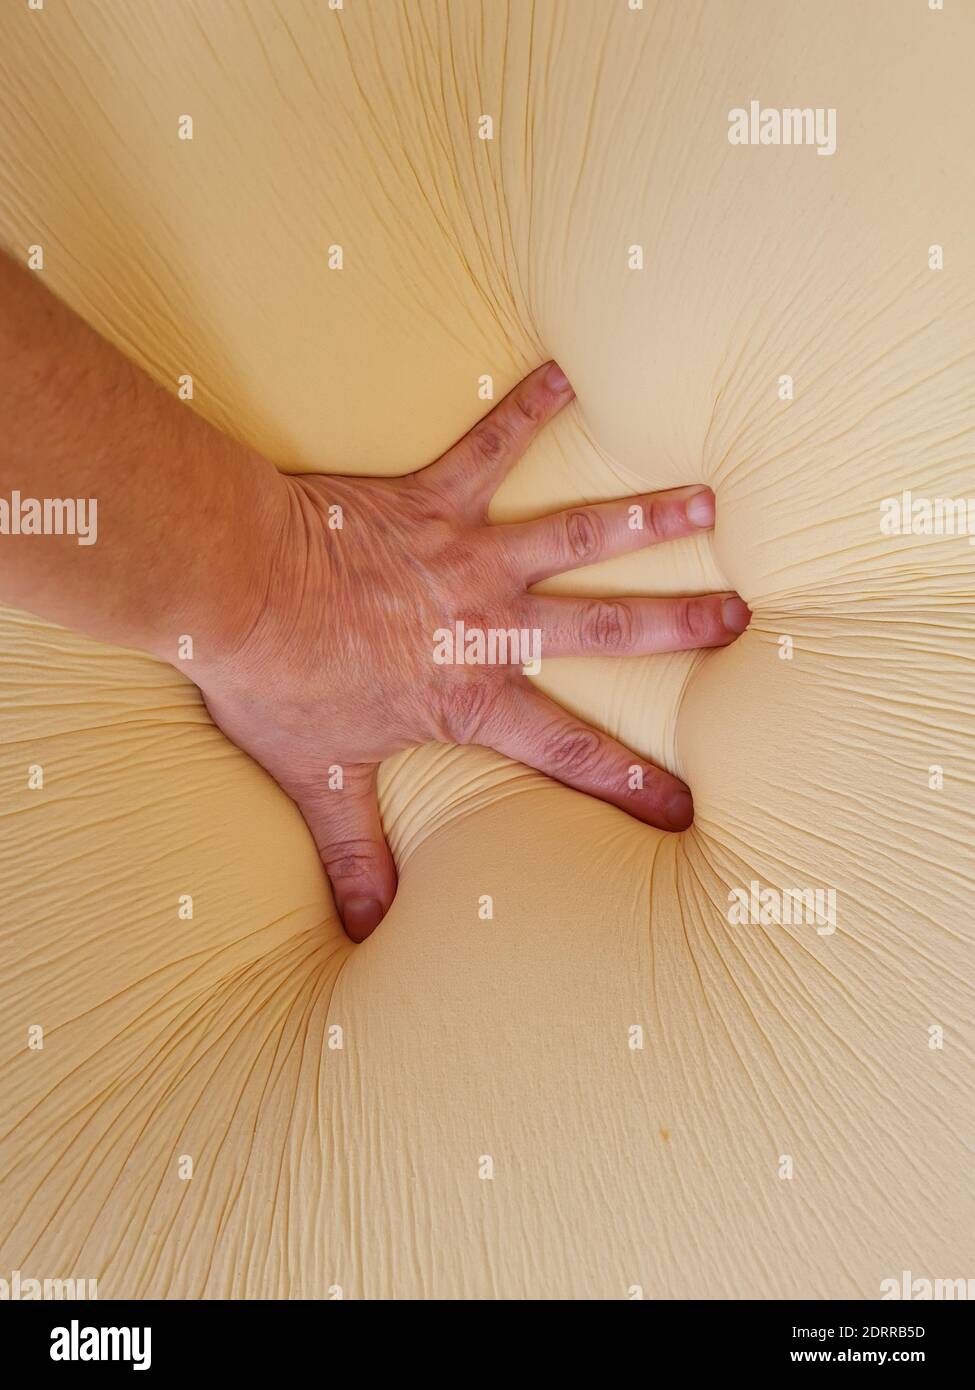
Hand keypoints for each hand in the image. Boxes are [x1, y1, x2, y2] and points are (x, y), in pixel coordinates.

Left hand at [198, 363, 749, 940]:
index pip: (566, 751)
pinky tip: (568, 372)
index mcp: (469, 693)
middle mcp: (487, 623)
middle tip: (741, 618)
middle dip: (677, 626)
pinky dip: (528, 408)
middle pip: (602, 627)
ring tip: (707, 503)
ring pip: (573, 535)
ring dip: (642, 519)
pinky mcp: (432, 498)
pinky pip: (490, 444)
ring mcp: (466, 555)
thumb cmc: (276, 681)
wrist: (234, 586)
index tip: (686, 807)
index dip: (628, 784)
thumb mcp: (318, 778)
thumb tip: (368, 934)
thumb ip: (354, 854)